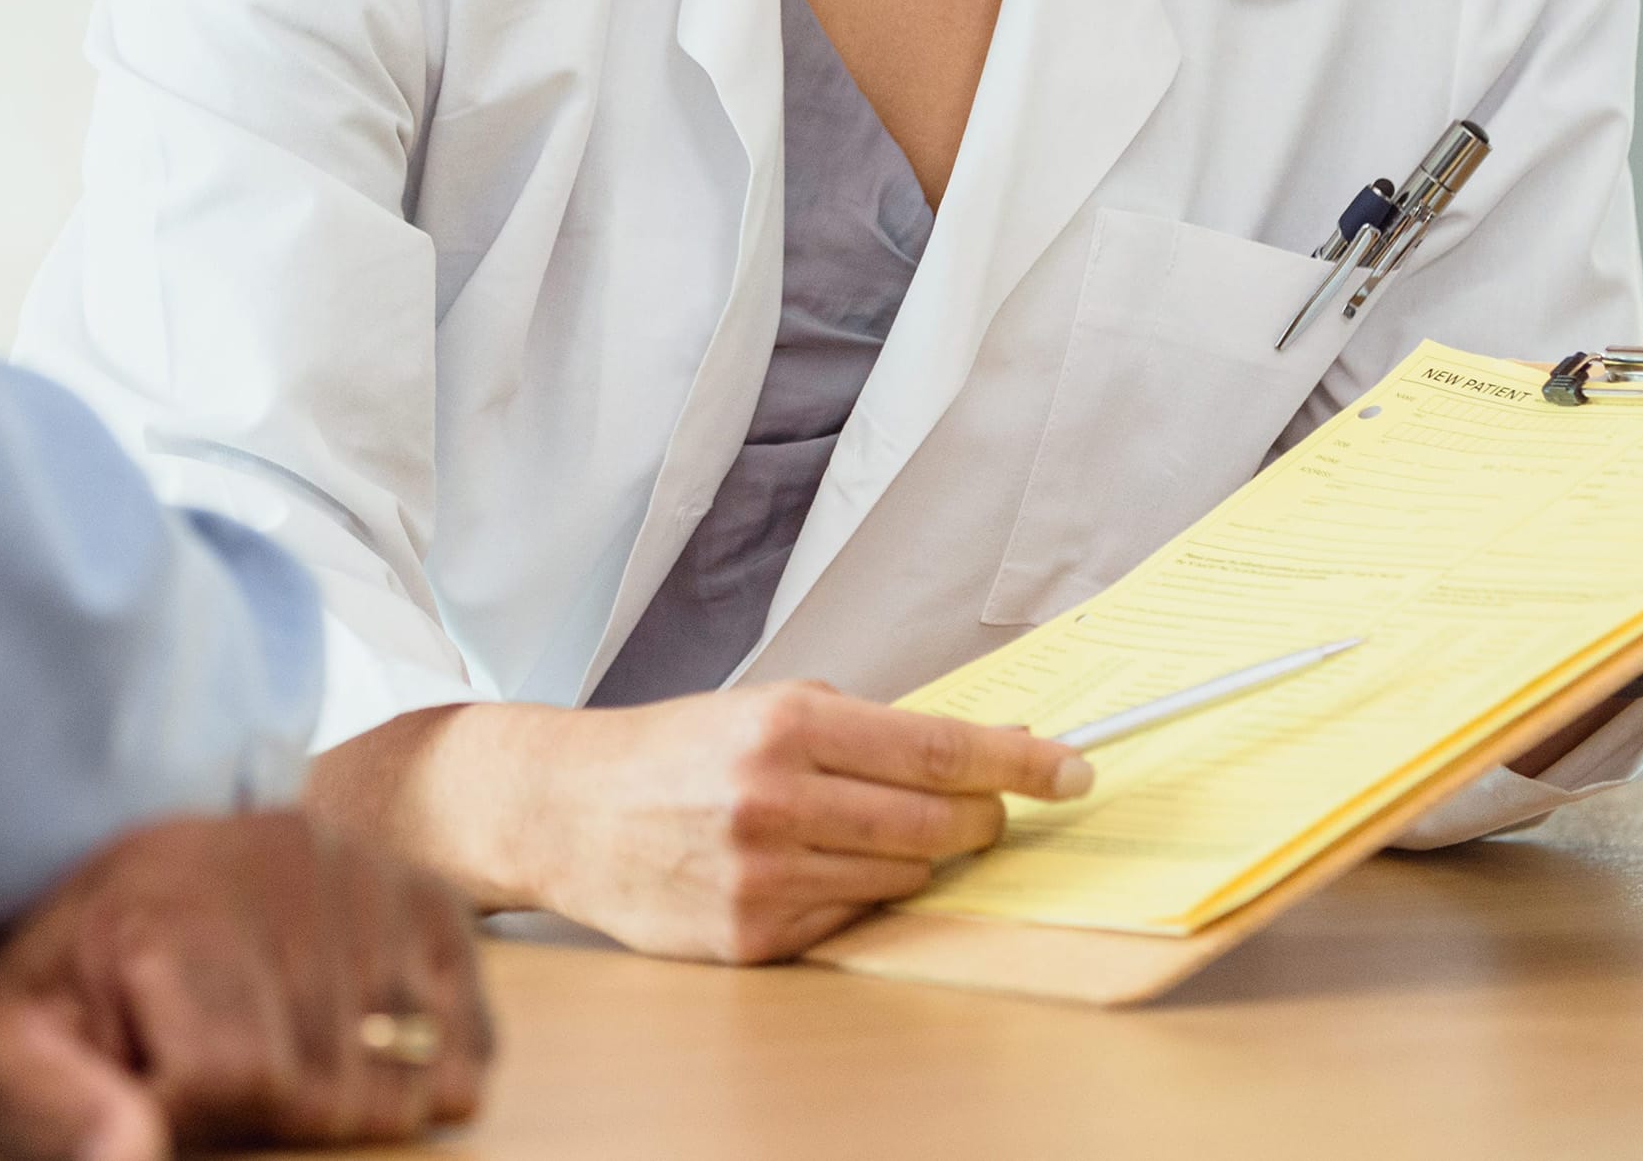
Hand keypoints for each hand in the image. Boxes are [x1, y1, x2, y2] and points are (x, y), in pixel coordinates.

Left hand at [0, 813, 488, 1160]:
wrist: (109, 896)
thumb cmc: (61, 998)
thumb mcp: (2, 1056)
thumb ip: (53, 1115)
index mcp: (172, 904)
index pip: (244, 1077)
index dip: (203, 1119)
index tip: (159, 1091)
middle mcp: (283, 861)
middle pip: (331, 1080)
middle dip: (276, 1116)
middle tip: (216, 1080)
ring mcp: (365, 872)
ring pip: (407, 1064)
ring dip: (352, 1099)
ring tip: (278, 1064)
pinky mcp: (422, 895)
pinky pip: (470, 1024)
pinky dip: (438, 1072)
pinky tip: (372, 1069)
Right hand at [308, 684, 1090, 964]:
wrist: (566, 809)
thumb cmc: (677, 750)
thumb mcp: (769, 705)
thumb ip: (875, 726)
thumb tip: (994, 742)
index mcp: (787, 725)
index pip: (941, 748)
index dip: (1022, 761)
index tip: (1077, 769)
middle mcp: (777, 799)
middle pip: (940, 821)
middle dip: (976, 814)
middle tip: (974, 806)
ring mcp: (764, 876)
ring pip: (906, 874)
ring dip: (913, 854)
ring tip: (861, 828)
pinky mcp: (751, 937)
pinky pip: (855, 919)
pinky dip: (857, 893)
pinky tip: (813, 867)